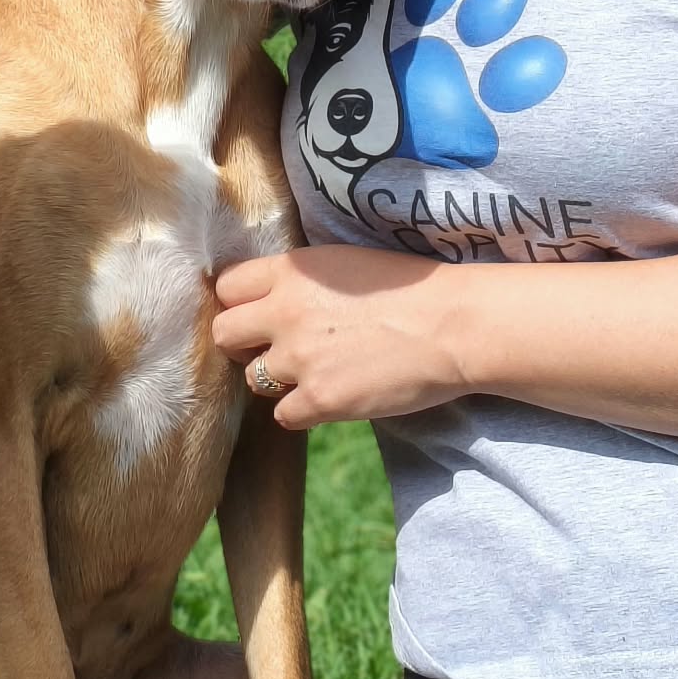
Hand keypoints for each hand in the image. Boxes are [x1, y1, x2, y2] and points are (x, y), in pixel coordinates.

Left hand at [211, 245, 469, 428]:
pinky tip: (332, 397)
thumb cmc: (410, 289)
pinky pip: (283, 415)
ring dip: (276, 380)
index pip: (227, 287)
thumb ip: (300, 280)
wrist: (452, 324)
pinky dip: (302, 411)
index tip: (258, 315)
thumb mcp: (343, 263)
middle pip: (225, 334)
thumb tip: (270, 301)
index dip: (240, 304)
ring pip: (252, 378)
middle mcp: (285, 311)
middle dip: (244, 344)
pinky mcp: (320, 398)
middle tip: (274, 349)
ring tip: (315, 372)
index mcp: (292, 270)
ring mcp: (299, 358)